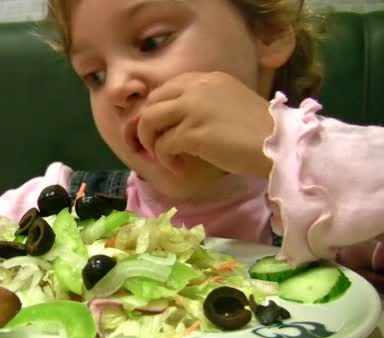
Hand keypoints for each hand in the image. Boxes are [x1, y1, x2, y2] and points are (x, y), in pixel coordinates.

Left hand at [137, 71, 273, 176]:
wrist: (280, 144)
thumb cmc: (260, 130)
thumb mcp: (228, 102)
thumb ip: (202, 103)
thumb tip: (173, 121)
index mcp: (206, 78)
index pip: (164, 89)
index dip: (157, 111)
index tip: (160, 130)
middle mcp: (196, 87)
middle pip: (152, 103)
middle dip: (147, 127)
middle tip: (157, 147)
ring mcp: (193, 109)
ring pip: (149, 122)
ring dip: (152, 143)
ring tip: (167, 158)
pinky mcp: (193, 132)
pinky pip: (163, 145)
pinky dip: (166, 160)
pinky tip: (180, 168)